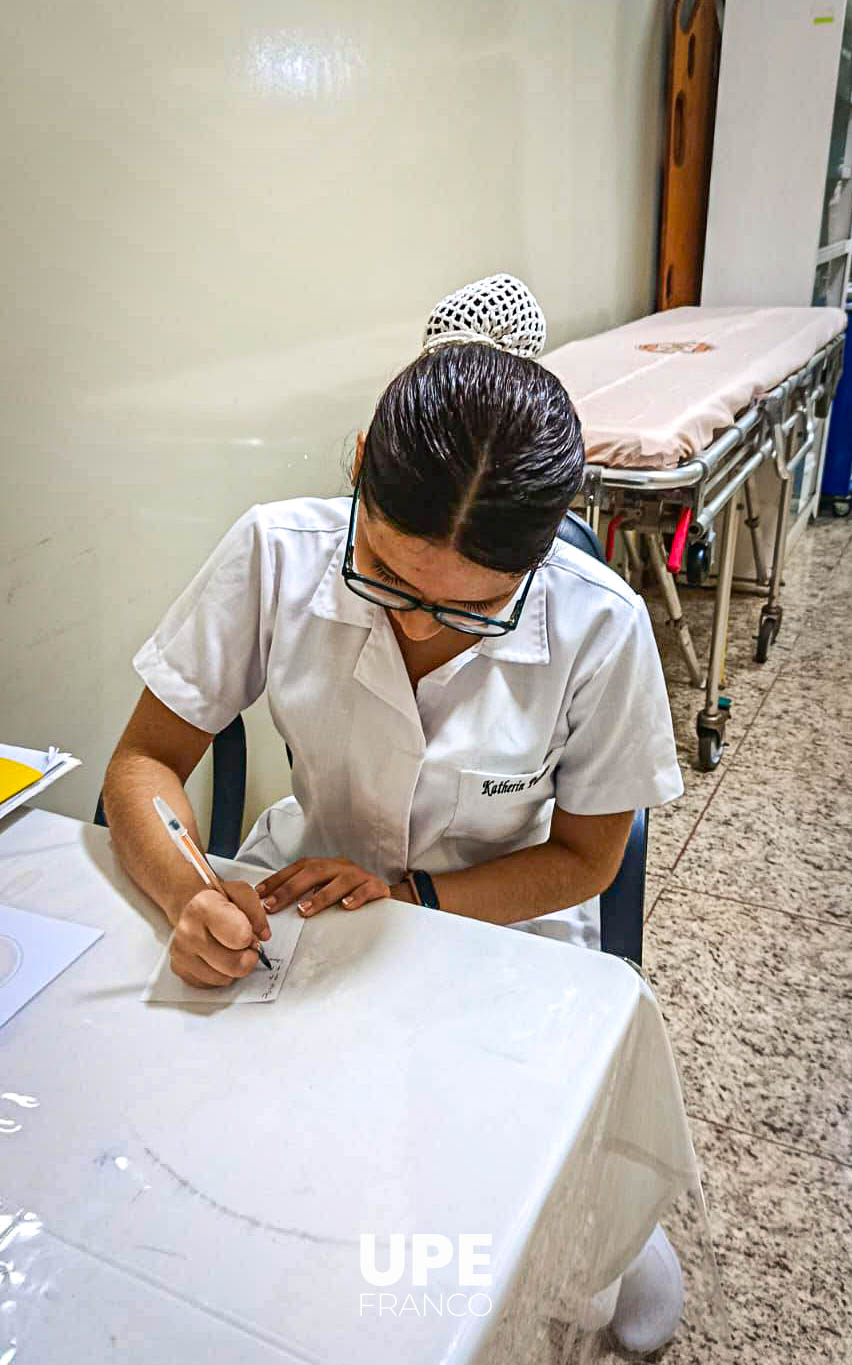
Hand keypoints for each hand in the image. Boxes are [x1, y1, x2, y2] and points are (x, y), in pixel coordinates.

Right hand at [170, 879, 270, 987]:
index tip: (249, 933)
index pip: (241, 937)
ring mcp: (181, 952)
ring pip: (225, 978)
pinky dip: (219, 973)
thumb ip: (256, 910)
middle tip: (244, 945)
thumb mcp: (240, 892)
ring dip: (233, 967)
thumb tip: (263, 935)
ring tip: (228, 948)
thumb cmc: (216, 901)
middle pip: (236, 965)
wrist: (190, 906)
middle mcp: (189, 930)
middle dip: (247, 956)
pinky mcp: (180, 969)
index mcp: (204, 907)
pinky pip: (212, 984)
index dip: (251, 938)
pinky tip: (216, 957)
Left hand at [255, 858, 389, 916]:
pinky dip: (355, 897)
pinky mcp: (375, 887)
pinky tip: (346, 906)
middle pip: (313, 872)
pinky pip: (366, 890)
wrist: (382, 892)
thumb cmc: (348, 892)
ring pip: (338, 881)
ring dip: (319, 896)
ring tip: (303, 910)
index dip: (278, 879)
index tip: (259, 894)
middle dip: (290, 889)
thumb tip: (273, 904)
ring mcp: (358, 876)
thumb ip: (304, 892)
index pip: (298, 868)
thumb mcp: (325, 887)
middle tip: (273, 905)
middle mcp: (340, 866)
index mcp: (325, 865)